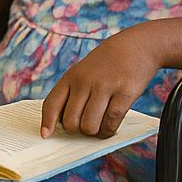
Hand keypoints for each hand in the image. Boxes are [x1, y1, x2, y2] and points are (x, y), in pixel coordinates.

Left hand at [40, 29, 160, 138]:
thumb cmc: (106, 65)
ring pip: (89, 126)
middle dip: (77, 130)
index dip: (47, 122)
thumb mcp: (83, 71)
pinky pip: (111, 122)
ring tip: (99, 127)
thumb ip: (73, 93)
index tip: (45, 135)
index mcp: (71, 76)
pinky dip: (108, 131)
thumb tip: (66, 123)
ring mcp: (105, 87)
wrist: (136, 47)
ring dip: (94, 132)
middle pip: (71, 121)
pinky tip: (109, 128)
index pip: (52, 103)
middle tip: (85, 126)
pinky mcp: (124, 94)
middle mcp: (85, 82)